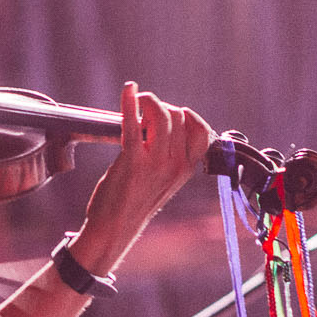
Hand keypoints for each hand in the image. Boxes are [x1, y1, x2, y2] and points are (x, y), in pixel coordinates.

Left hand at [84, 82, 214, 239]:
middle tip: (145, 112)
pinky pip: (134, 122)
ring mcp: (156, 162)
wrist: (114, 227)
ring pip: (162, 115)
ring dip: (148, 102)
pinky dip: (130, 101)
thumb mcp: (164, 181)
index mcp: (187, 169)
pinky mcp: (133, 160)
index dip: (186, 116)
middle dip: (162, 107)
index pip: (202, 130)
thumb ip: (170, 156)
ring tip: (137, 102)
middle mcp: (177, 164)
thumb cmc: (134, 202)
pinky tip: (129, 89)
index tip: (170, 116)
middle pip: (179, 116)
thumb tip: (162, 124)